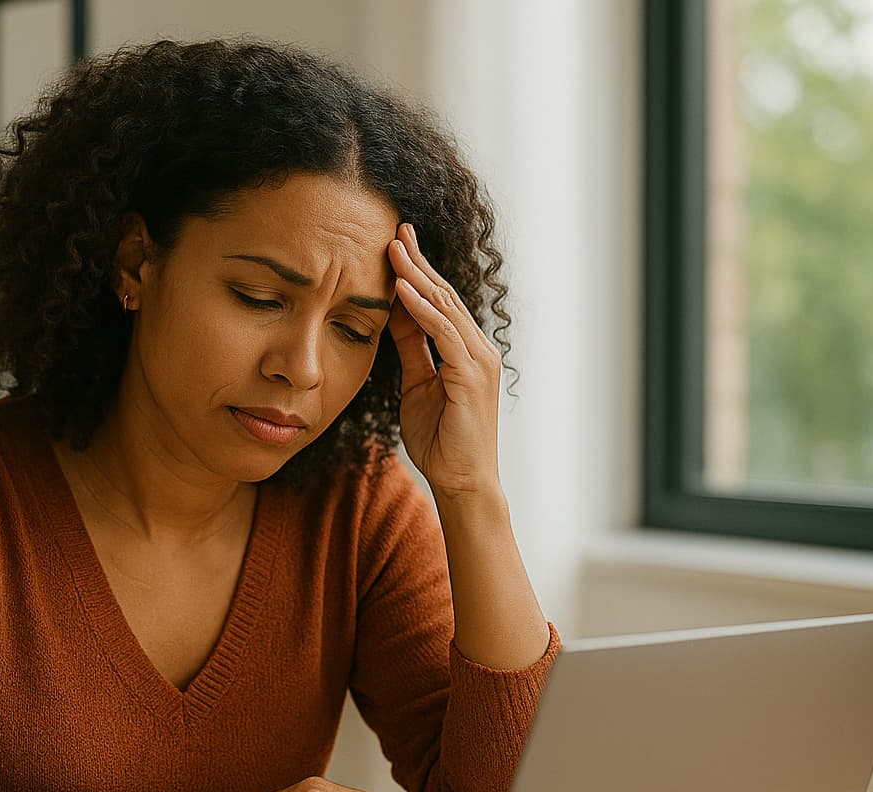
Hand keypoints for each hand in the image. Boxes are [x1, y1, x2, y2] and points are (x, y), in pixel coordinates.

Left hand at [385, 222, 504, 501]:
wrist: (461, 482)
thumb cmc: (441, 440)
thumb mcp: (418, 385)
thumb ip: (412, 350)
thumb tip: (395, 316)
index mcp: (466, 351)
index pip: (440, 302)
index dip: (419, 272)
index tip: (396, 243)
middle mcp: (478, 349)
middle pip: (444, 296)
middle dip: (419, 262)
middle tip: (397, 229)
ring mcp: (478, 361)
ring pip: (445, 308)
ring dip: (417, 277)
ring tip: (393, 249)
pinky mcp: (472, 376)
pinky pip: (444, 334)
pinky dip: (423, 310)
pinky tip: (402, 290)